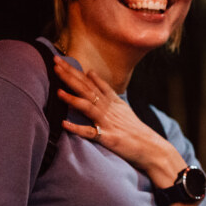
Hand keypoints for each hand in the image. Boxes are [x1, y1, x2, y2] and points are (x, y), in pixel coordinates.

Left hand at [54, 57, 181, 182]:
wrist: (151, 147)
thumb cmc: (133, 128)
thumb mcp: (120, 104)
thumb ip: (105, 90)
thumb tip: (91, 73)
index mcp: (111, 100)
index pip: (90, 81)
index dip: (75, 70)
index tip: (60, 59)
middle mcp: (108, 108)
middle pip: (87, 89)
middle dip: (70, 76)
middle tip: (55, 63)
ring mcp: (108, 122)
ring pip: (88, 107)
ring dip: (73, 99)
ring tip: (58, 90)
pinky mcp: (108, 138)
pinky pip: (91, 133)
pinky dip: (77, 128)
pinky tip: (64, 124)